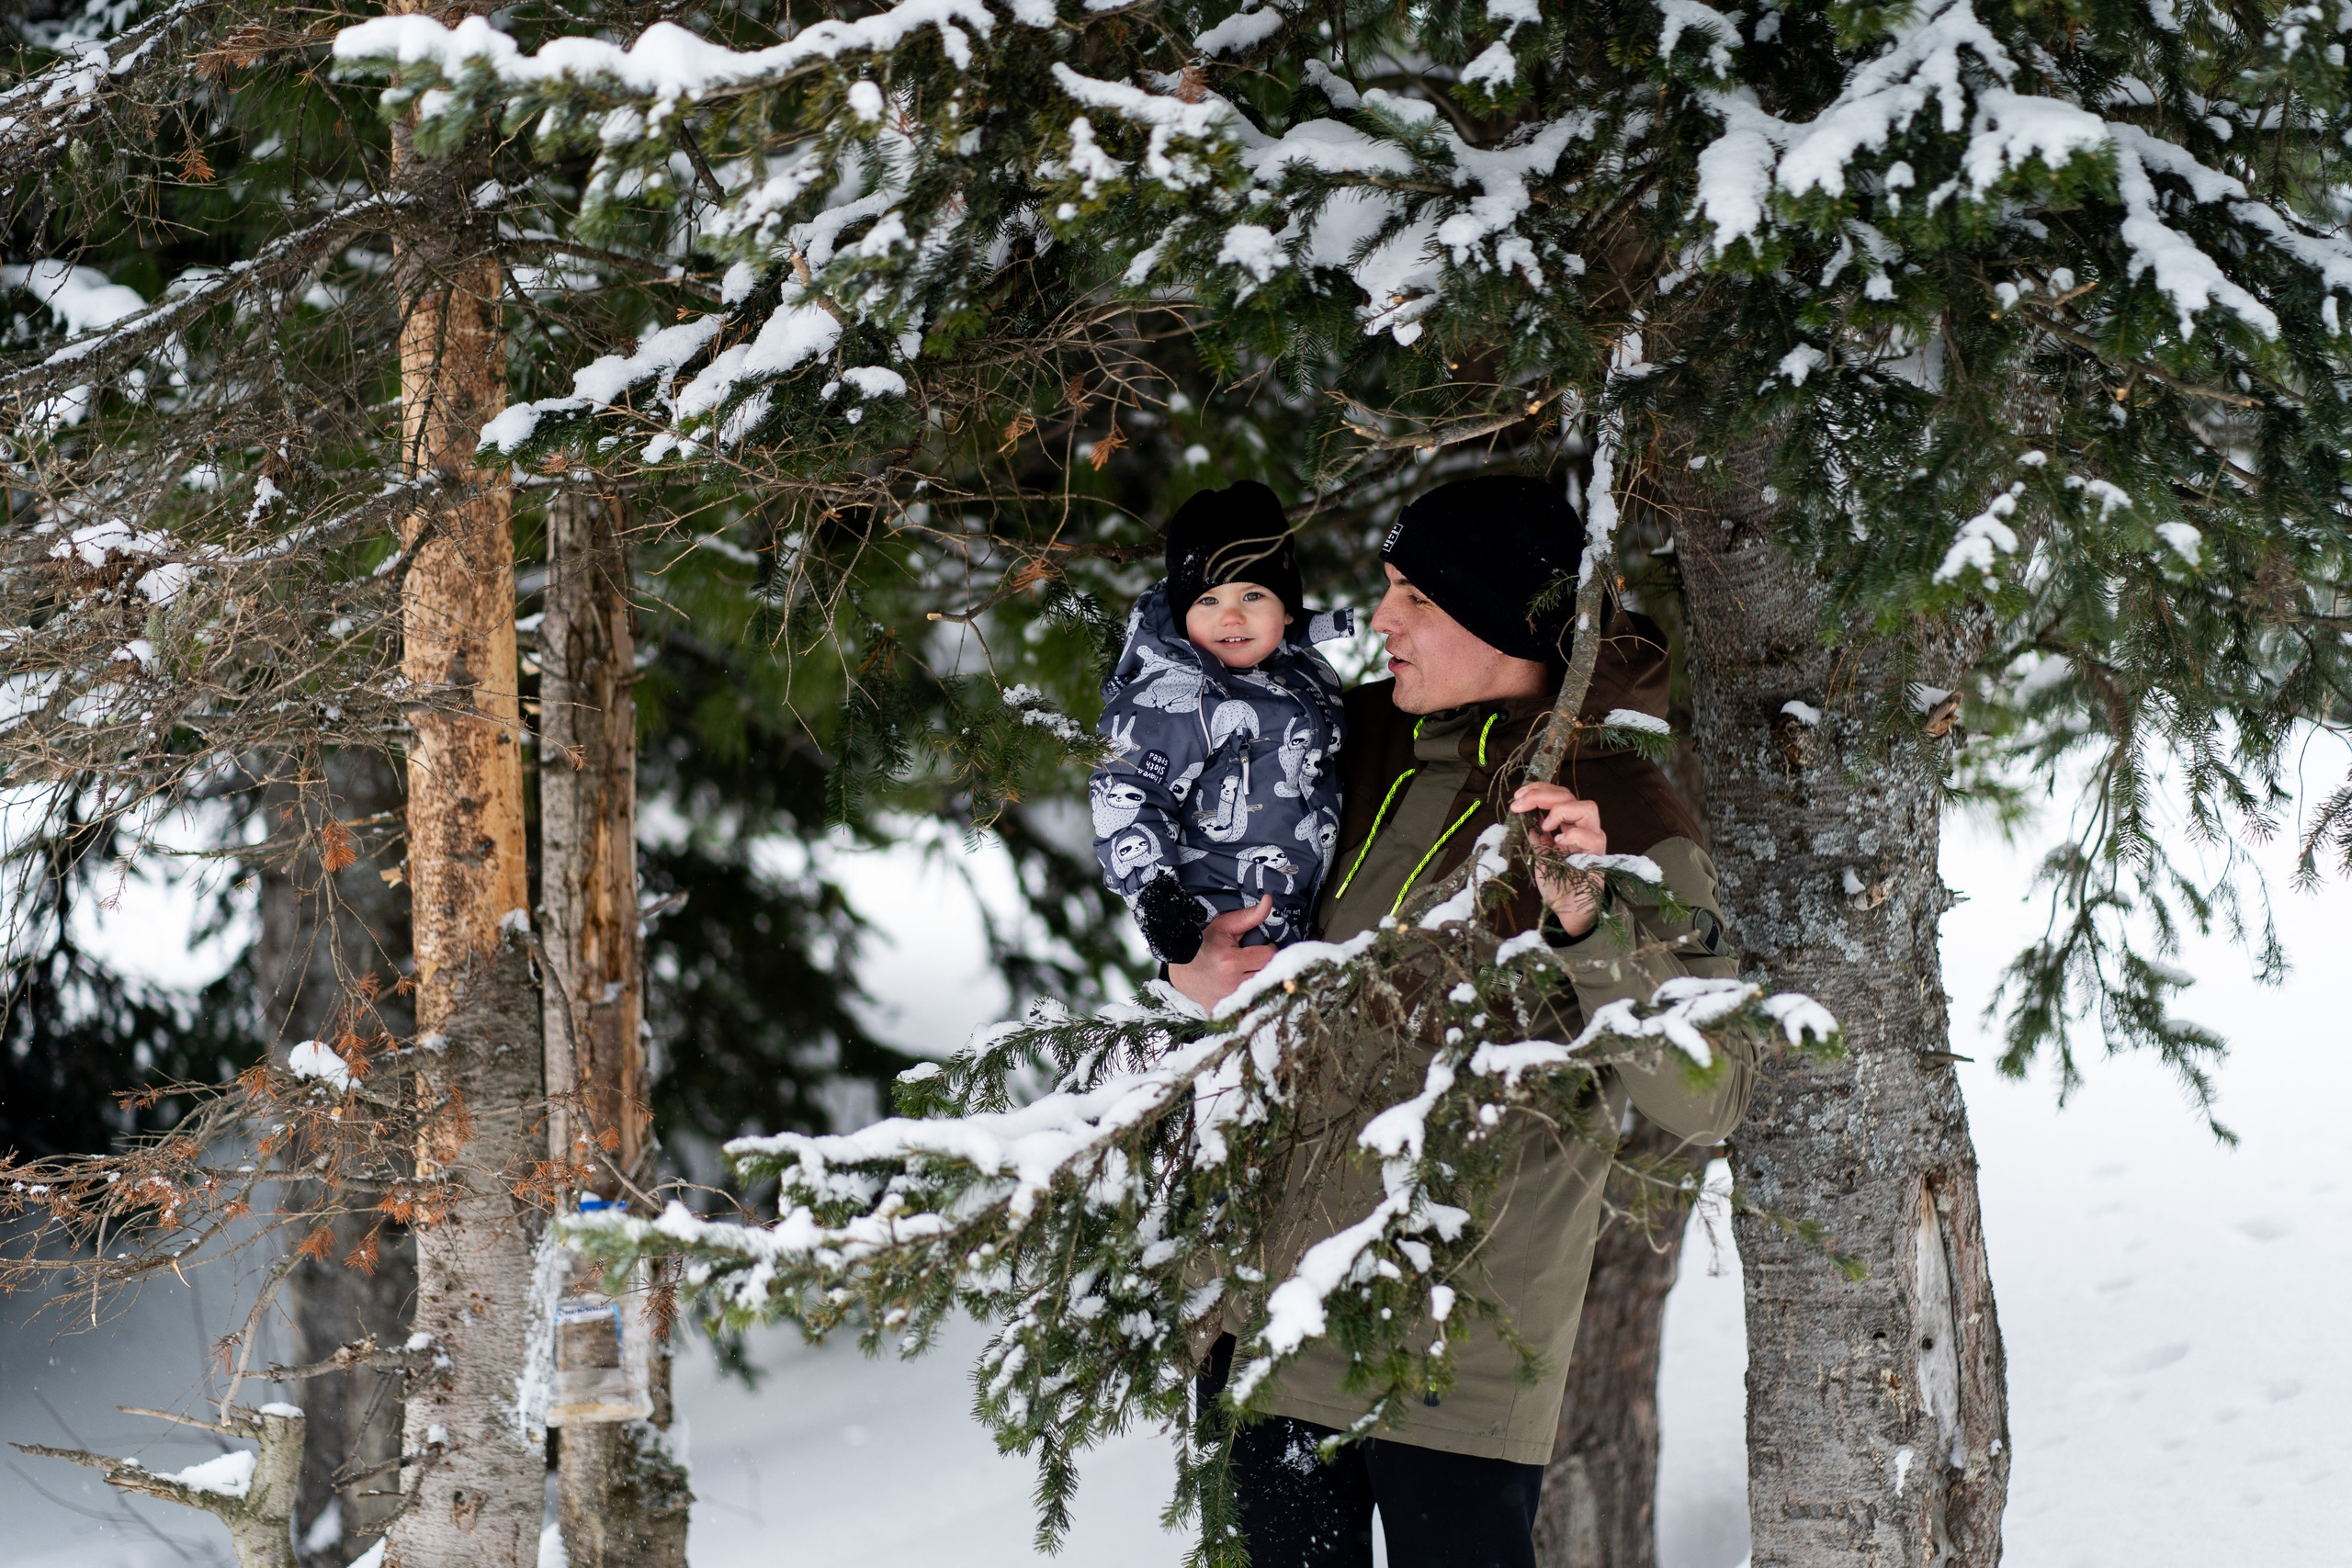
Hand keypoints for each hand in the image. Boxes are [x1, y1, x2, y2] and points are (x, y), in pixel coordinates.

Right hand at [1167, 896, 1274, 1009]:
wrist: (1181, 968)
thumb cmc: (1204, 944)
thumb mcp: (1224, 926)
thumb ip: (1249, 916)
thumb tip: (1269, 901)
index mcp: (1231, 962)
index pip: (1270, 956)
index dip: (1269, 950)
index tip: (1263, 948)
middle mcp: (1231, 984)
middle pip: (1269, 975)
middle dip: (1267, 966)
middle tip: (1258, 961)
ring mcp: (1228, 1002)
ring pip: (1263, 992)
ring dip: (1261, 982)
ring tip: (1252, 974)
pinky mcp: (1224, 1012)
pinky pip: (1249, 1009)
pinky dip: (1251, 1001)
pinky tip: (1246, 992)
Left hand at [1510, 783, 1606, 936]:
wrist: (1569, 911)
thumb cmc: (1557, 884)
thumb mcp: (1540, 856)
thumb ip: (1538, 837)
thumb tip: (1527, 819)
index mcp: (1567, 825)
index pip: (1558, 796)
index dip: (1539, 790)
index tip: (1518, 796)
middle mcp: (1582, 827)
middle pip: (1568, 796)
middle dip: (1541, 795)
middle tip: (1520, 803)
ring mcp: (1592, 839)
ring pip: (1587, 807)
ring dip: (1561, 810)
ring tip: (1546, 824)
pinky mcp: (1599, 856)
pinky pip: (1593, 837)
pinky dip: (1574, 835)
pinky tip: (1559, 842)